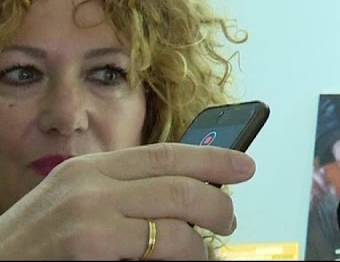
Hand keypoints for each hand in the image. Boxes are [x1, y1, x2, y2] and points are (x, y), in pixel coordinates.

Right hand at [0, 143, 254, 259]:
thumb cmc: (30, 248)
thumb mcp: (70, 205)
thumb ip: (119, 194)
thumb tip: (179, 195)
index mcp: (89, 168)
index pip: (166, 153)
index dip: (214, 158)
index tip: (244, 166)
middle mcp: (90, 185)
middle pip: (181, 187)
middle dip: (217, 206)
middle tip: (227, 221)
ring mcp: (89, 216)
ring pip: (177, 224)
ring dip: (200, 244)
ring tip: (201, 253)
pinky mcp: (89, 246)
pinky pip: (157, 252)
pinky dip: (178, 260)